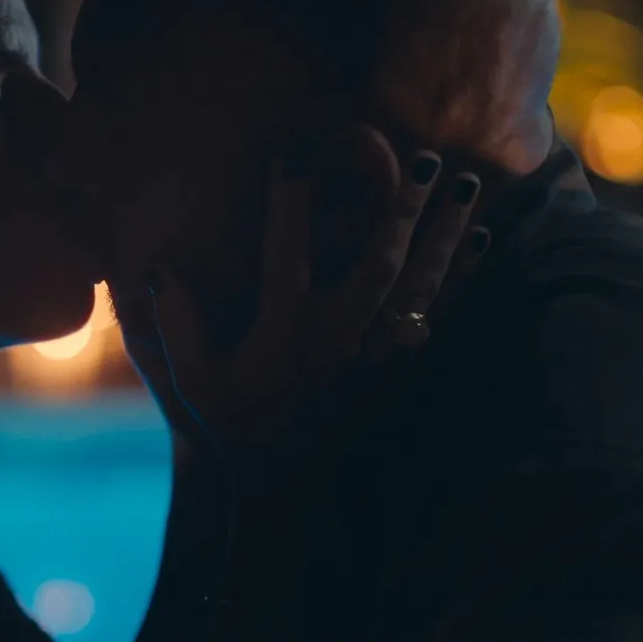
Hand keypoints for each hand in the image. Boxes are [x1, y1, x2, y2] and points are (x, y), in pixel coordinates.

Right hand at [146, 125, 488, 481]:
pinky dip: (464, 280)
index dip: (291, 202)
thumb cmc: (232, 426)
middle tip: (427, 157)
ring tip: (466, 183)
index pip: (287, 253)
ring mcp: (374, 358)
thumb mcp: (194, 379)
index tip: (296, 151)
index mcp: (283, 331)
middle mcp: (336, 339)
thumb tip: (159, 268)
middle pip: (377, 265)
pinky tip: (484, 239)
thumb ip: (178, 324)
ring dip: (444, 233)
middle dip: (402, 209)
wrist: (281, 490)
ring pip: (419, 287)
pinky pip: (438, 320)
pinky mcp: (399, 374)